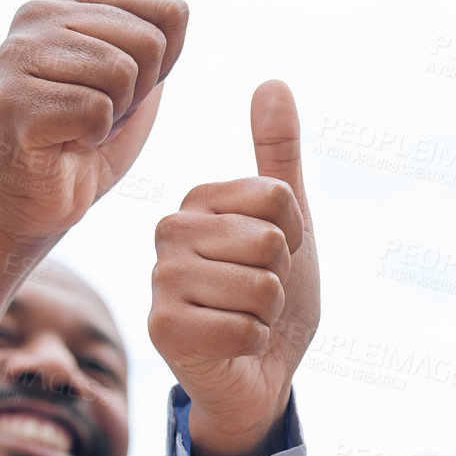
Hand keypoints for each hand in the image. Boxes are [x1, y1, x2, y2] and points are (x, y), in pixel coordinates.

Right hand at [0, 0, 189, 242]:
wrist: (41, 194)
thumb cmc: (90, 126)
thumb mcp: (139, 56)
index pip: (172, 12)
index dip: (166, 63)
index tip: (125, 85)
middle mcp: (36, 12)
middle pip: (151, 41)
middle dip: (141, 90)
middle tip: (101, 108)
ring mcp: (18, 54)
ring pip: (124, 74)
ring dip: (115, 114)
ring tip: (80, 122)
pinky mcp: (13, 100)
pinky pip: (97, 109)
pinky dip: (92, 137)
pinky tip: (63, 141)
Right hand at [148, 80, 319, 455]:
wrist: (256, 375)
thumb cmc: (270, 296)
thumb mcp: (288, 221)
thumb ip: (278, 154)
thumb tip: (271, 81)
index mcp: (197, 201)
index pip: (278, 197)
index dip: (295, 235)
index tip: (274, 256)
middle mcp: (169, 232)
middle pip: (269, 239)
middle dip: (282, 277)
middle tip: (257, 296)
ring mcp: (160, 280)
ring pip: (261, 285)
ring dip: (269, 313)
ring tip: (244, 320)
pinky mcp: (161, 329)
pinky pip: (247, 327)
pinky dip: (255, 344)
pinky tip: (231, 348)